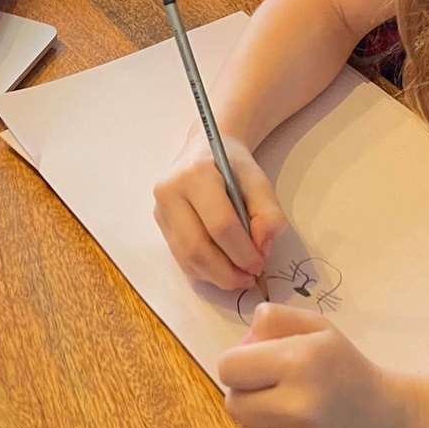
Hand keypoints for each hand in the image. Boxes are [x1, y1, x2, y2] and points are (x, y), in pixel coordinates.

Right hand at [153, 129, 287, 289]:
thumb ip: (268, 213)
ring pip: (186, 257)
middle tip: (249, 278)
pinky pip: (180, 257)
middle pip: (197, 247)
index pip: (220, 225)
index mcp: (196, 174)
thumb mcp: (259, 181)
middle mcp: (170, 191)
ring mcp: (160, 208)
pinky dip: (203, 271)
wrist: (205, 149)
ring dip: (215, 276)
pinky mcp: (159, 223)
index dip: (242, 253)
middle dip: (226, 272)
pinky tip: (221, 268)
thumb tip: (261, 248)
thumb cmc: (233, 165)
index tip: (260, 266)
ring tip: (238, 277)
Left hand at [220, 303, 408, 427]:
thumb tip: (242, 341)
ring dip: (255, 422)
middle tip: (274, 388)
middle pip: (233, 402)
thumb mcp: (315, 327)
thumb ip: (273, 319)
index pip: (228, 367)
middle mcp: (300, 403)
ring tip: (283, 411)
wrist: (384, 416)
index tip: (256, 364)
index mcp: (300, 360)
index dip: (238, 363)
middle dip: (247, 392)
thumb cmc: (343, 366)